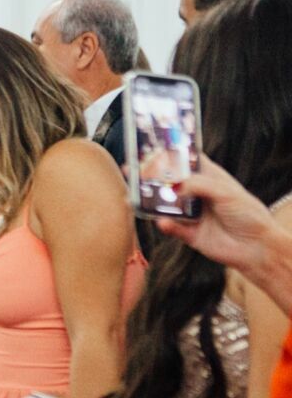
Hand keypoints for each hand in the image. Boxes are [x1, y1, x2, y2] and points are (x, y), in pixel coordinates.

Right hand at [158, 158, 287, 275]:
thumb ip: (199, 184)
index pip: (190, 162)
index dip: (175, 155)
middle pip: (173, 183)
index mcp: (211, 179)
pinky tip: (164, 222)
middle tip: (140, 175)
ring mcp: (193, 214)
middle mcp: (199, 195)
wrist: (257, 247)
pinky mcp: (189, 233)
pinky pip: (171, 227)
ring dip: (157, 202)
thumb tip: (174, 185)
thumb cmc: (249, 214)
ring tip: (146, 199)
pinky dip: (166, 225)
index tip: (156, 150)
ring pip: (168, 205)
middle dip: (158, 179)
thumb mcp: (225, 192)